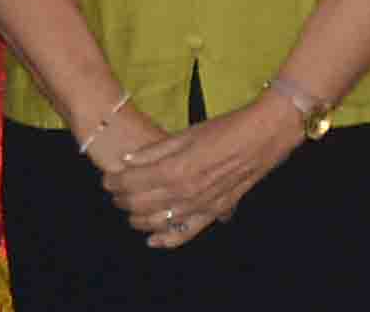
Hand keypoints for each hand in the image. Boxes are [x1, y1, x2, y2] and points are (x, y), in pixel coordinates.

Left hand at [99, 106, 309, 247]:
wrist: (263, 137)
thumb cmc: (225, 130)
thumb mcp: (186, 134)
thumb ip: (154, 151)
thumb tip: (127, 162)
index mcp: (175, 169)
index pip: (131, 183)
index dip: (114, 183)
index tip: (107, 179)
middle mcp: (184, 193)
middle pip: (139, 205)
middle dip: (121, 200)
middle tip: (114, 192)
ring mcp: (199, 206)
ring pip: (156, 223)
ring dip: (137, 218)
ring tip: (129, 209)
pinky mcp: (213, 213)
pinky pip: (185, 234)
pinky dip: (166, 240)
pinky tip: (152, 240)